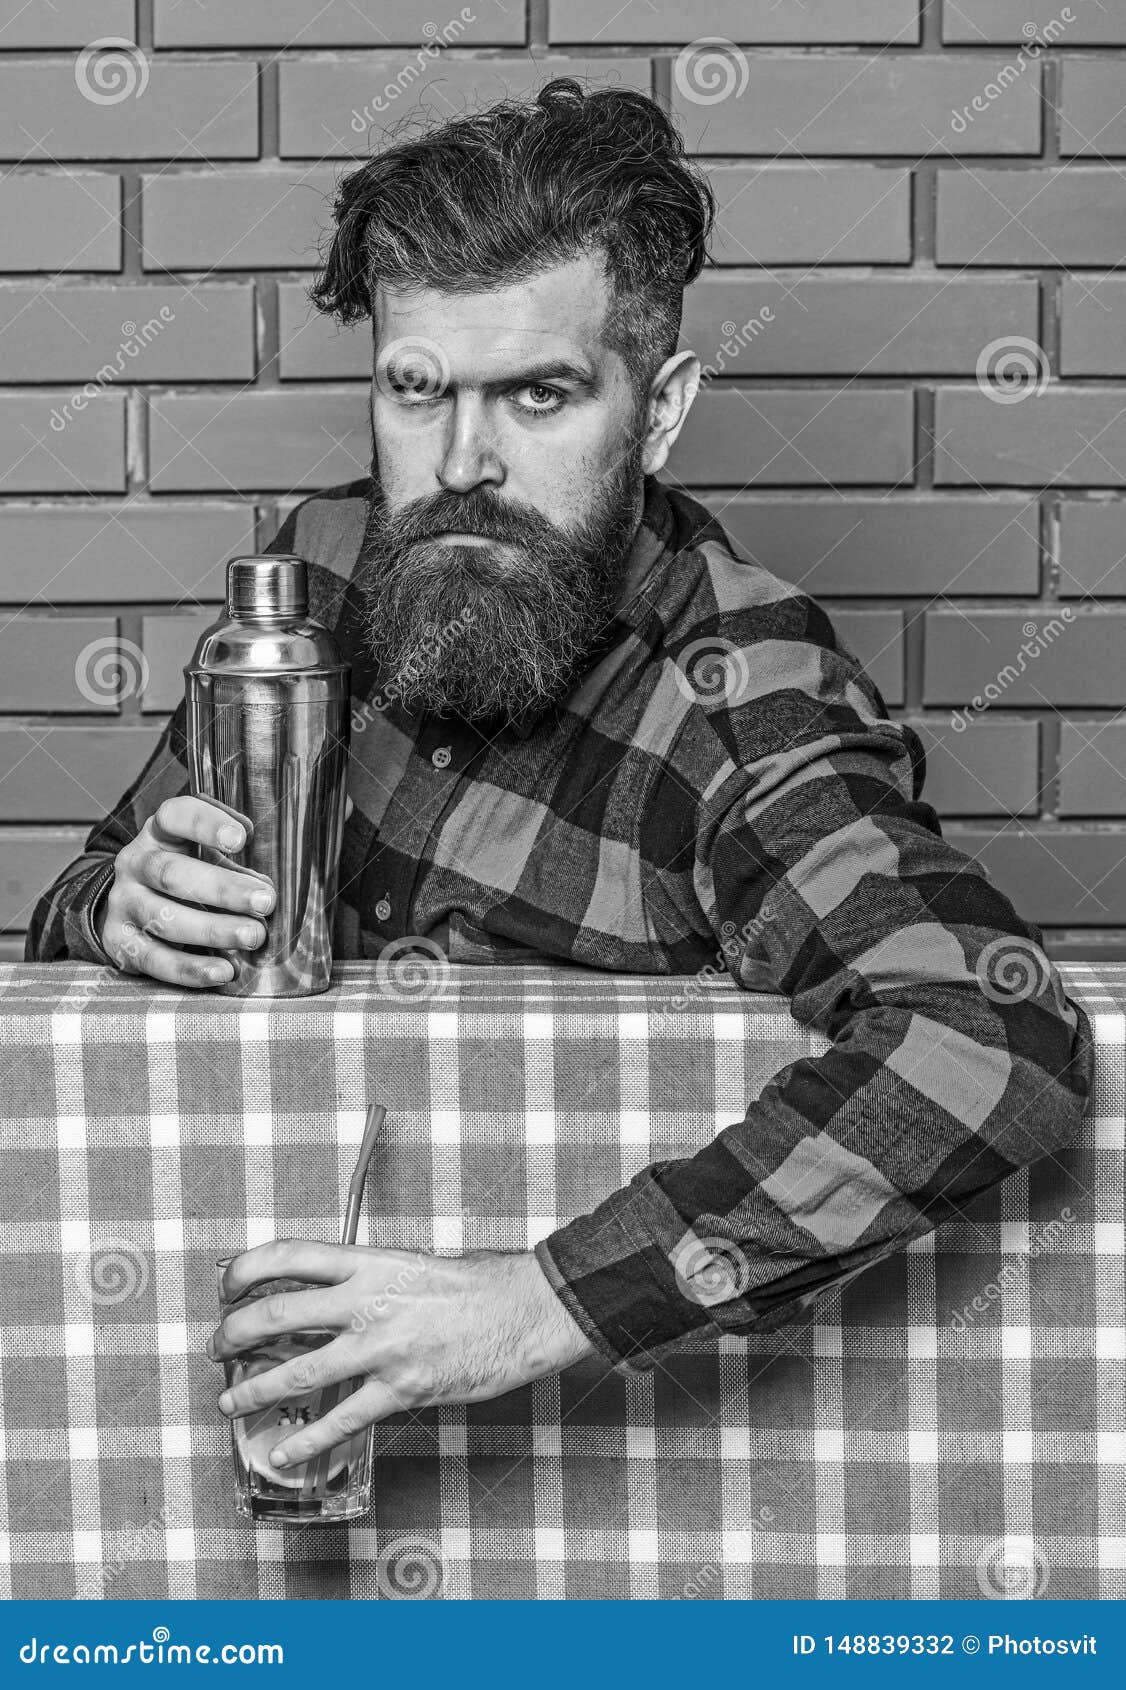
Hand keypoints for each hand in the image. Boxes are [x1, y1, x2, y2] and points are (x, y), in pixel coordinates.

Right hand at [95, 796, 275, 987]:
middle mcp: (135, 864)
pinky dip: (191, 968)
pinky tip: (224, 971)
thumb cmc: (187, 876)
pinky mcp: (120, 943)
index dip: (205, 824)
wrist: (132, 909)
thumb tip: (264, 888)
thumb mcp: (206, 856)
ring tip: (253, 936)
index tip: (241, 838)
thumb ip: (234, 863)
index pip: (175, 816)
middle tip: (265, 901)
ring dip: (213, 930)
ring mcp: (123, 904)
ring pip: (164, 918)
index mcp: (159, 833)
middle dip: (223, 889)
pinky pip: (156, 960)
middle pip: (172, 873)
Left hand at [208, 1240, 595, 1469]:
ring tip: (230, 1399)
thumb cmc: (478, 1285)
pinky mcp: (401, 1388)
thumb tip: (324, 1299)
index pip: (290, 1255)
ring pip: (297, 1370)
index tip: (227, 1283)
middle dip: (234, 1333)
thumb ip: (368, 1280)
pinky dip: (306, 1440)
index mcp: (371, 1263)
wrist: (525, 1309)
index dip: (246, 1268)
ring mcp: (382, 1347)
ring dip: (253, 1388)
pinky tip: (286, 1450)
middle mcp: (368, 1301)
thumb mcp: (413, 1265)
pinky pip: (340, 1419)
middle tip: (219, 1346)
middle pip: (277, 1313)